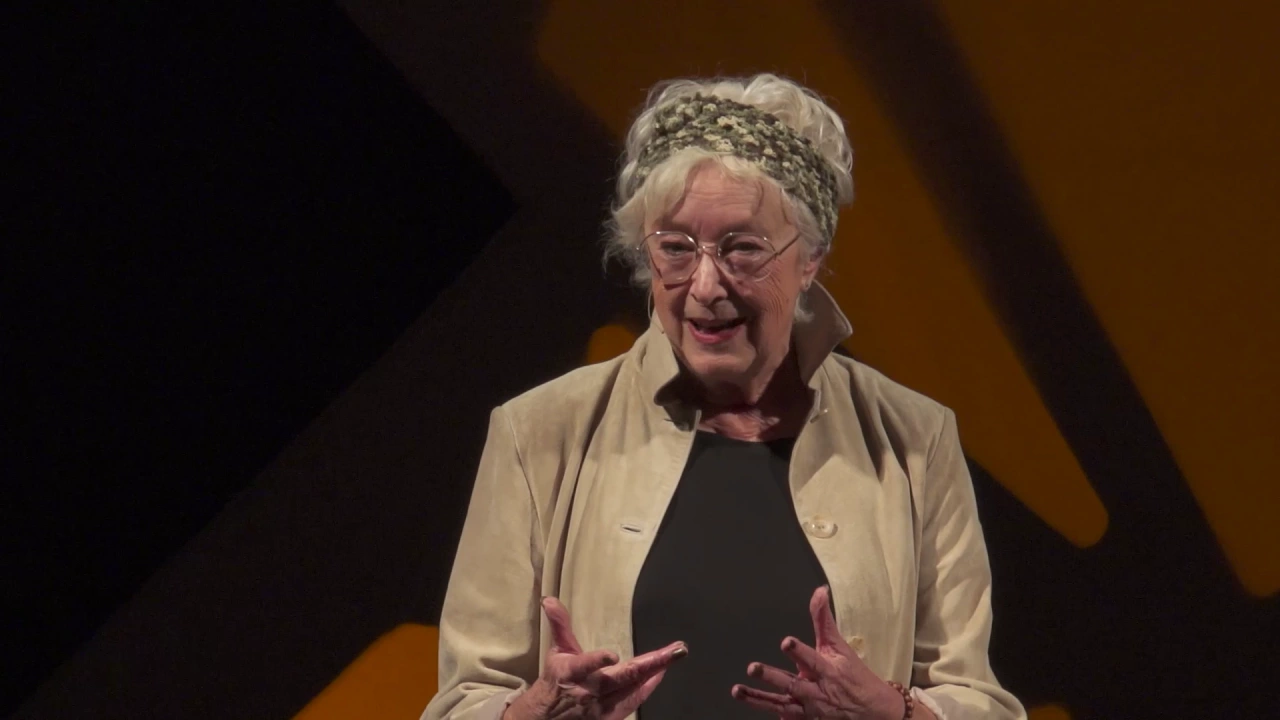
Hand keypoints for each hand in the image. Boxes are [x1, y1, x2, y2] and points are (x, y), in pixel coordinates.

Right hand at [503, 597, 687, 719]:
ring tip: (674, 655)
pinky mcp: (609, 718)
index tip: (612, 655)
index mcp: (573, 672)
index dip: (598, 661)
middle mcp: (588, 691)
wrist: (548, 717)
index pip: (585, 665)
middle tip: (676, 650)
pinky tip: (661, 672)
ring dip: (655, 672)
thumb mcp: (557, 651)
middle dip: (652, 664)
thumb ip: (560, 625)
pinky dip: (648, 687)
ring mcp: (600, 707)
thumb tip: (549, 600)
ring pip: (632, 689)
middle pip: (623, 678)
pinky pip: (633, 701)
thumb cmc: (557, 679)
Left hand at [730, 586, 905, 719]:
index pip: (812, 659)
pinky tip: (753, 708)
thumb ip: (823, 620)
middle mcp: (818, 691)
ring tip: (737, 691)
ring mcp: (810, 710)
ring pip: (782, 705)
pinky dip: (776, 717)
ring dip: (759, 700)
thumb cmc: (852, 675)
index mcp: (828, 670)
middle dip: (772, 677)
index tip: (786, 642)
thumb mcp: (839, 646)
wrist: (871, 712)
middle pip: (792, 685)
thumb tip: (820, 589)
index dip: (799, 651)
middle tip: (753, 667)